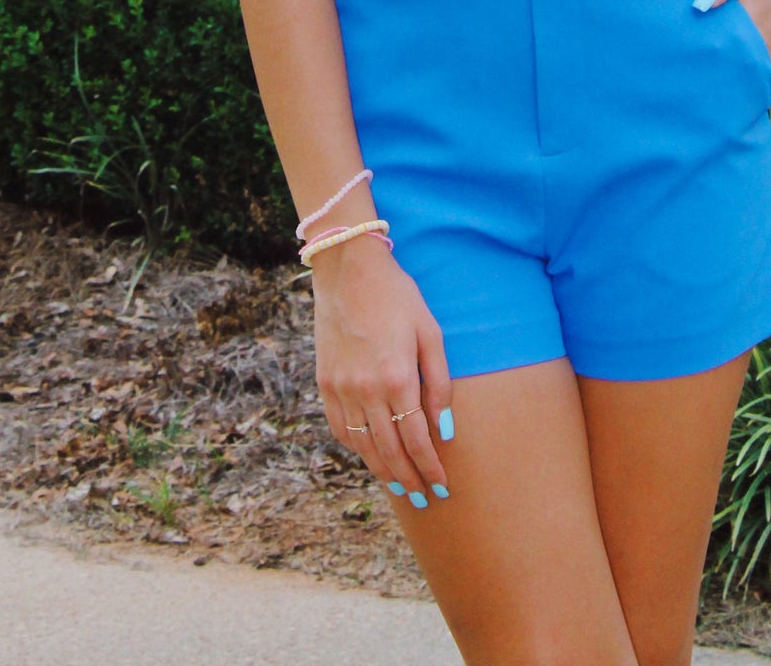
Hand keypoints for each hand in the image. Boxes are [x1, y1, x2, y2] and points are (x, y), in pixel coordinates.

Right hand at [310, 235, 452, 505]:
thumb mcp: (430, 332)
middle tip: (425, 499)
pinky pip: (341, 429)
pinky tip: (369, 455)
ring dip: (383, 471)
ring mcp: (342, 389)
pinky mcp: (325, 383)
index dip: (431, 467)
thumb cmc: (397, 296)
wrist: (348, 271)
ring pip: (363, 446)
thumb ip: (439, 383)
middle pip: (390, 450)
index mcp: (397, 378)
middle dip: (410, 479)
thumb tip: (445, 428)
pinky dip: (356, 448)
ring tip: (400, 486)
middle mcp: (367, 390)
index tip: (442, 485)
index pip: (417, 439)